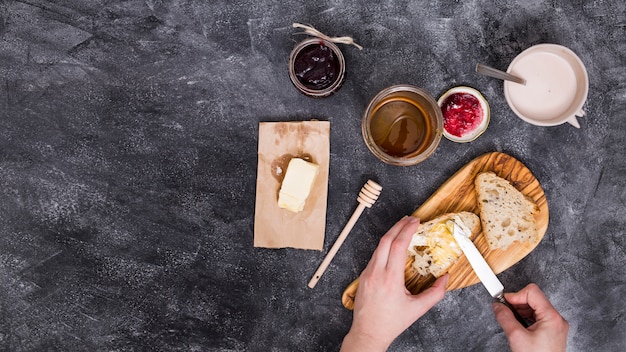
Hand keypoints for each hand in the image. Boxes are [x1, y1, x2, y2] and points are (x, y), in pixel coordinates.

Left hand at [341, 216, 448, 351]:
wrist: (368, 333)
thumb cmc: (391, 323)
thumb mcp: (418, 309)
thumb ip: (436, 293)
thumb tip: (445, 279)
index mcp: (390, 279)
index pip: (398, 246)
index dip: (408, 230)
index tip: (415, 221)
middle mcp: (376, 273)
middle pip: (386, 240)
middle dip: (398, 226)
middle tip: (410, 219)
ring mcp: (367, 274)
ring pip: (378, 247)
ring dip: (390, 235)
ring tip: (402, 228)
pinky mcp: (363, 277)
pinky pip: (374, 256)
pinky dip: (384, 247)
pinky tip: (392, 246)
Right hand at [493, 283, 568, 351]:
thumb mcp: (516, 337)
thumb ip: (505, 317)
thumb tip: (498, 306)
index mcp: (551, 317)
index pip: (532, 292)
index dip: (515, 295)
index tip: (503, 300)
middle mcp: (556, 319)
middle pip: (534, 298)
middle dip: (517, 302)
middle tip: (504, 309)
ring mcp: (556, 325)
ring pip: (535, 307)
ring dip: (520, 310)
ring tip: (510, 318)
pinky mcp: (552, 331)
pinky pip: (538, 316)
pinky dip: (526, 317)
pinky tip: (518, 324)